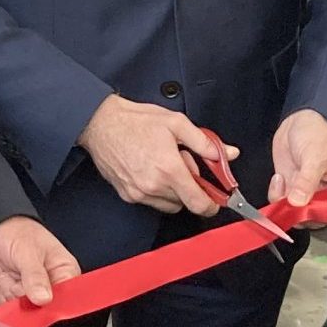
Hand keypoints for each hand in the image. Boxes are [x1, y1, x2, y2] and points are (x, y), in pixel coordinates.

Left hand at [0, 216, 81, 309]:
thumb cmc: (20, 233)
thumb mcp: (29, 251)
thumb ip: (35, 276)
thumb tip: (43, 299)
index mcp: (64, 276)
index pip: (63, 302)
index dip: (46, 304)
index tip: (31, 296)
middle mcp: (49, 291)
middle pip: (37, 312)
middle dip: (18, 295)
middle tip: (13, 276)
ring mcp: (28, 297)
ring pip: (16, 313)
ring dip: (4, 292)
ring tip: (5, 273)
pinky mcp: (10, 300)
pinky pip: (0, 310)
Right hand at [78, 94, 236, 215]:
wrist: (100, 123)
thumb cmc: (134, 121)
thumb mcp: (176, 122)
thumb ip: (204, 141)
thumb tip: (226, 153)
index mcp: (169, 169)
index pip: (198, 203)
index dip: (212, 205)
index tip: (215, 200)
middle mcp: (153, 186)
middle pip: (186, 201)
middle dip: (190, 185)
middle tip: (182, 162)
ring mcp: (139, 192)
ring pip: (170, 203)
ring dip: (174, 190)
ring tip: (164, 165)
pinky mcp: (127, 195)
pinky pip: (152, 201)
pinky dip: (158, 191)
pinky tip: (151, 170)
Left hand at [266, 109, 326, 211]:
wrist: (297, 123)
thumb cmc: (317, 134)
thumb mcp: (315, 156)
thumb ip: (307, 180)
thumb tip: (299, 202)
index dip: (321, 214)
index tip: (306, 208)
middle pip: (316, 218)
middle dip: (299, 211)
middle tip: (290, 196)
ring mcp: (309, 194)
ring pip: (296, 214)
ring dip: (284, 203)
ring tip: (283, 180)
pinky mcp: (292, 191)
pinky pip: (282, 204)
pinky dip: (276, 196)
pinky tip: (278, 178)